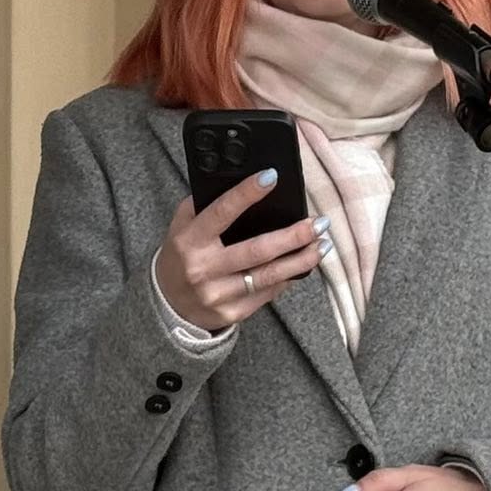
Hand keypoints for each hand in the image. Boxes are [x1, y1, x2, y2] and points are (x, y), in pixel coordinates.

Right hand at [154, 171, 327, 331]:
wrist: (168, 303)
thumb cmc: (181, 257)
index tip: (272, 176)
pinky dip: (287, 278)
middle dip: (293, 235)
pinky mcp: (231, 313)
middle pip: (257, 250)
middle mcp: (203, 269)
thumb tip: (242, 184)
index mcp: (190, 241)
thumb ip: (204, 207)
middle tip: (318, 223)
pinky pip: (267, 294)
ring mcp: (218, 294)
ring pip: (269, 276)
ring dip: (301, 259)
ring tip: (322, 244)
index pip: (222, 212)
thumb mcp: (182, 227)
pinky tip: (301, 266)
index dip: (247, 193)